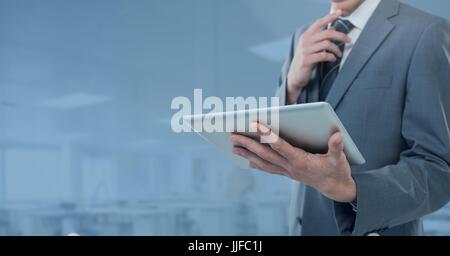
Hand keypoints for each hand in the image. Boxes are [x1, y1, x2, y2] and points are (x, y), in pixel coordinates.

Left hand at [230, 123, 355, 202]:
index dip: (268, 135)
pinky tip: (247, 160)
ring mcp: (287, 171)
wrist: (335, 188)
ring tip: (233, 147)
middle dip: (248, 144)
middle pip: (265, 154)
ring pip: (263, 162)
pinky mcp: (287, 173)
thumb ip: (337, 147)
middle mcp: (290, 167)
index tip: (255, 124)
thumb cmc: (336, 170)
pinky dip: (256, 164)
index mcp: (300, 161)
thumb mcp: (339, 159)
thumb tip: (337, 135)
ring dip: (247, 154)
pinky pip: (268, 168)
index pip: (280, 146)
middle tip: (232, 135)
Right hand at [286, 10, 350, 103]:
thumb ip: (320, 38)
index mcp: (306, 36)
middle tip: (348, 40)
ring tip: (339, 54)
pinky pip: (324, 55)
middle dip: (341, 36)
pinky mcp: (307, 60)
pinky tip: (333, 59)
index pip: (319, 23)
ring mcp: (305, 51)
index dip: (330, 17)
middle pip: (327, 33)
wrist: (295, 76)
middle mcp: (305, 41)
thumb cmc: (305, 60)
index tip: (339, 13)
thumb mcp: (311, 47)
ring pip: (327, 44)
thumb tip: (333, 29)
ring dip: (336, 49)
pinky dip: (331, 57)